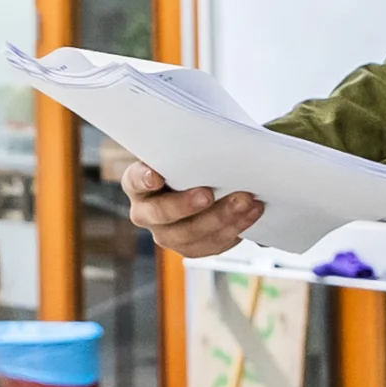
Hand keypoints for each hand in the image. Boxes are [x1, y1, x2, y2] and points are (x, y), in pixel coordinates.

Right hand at [121, 160, 265, 259]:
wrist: (200, 182)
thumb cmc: (188, 162)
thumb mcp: (182, 150)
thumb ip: (186, 148)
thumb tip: (210, 139)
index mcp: (137, 183)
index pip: (134, 180)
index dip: (143, 180)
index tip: (156, 176)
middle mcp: (146, 213)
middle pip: (160, 214)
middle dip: (186, 205)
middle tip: (209, 194)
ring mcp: (166, 234)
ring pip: (188, 235)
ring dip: (220, 219)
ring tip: (245, 201)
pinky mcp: (189, 247)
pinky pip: (210, 245)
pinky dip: (234, 229)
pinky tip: (251, 213)